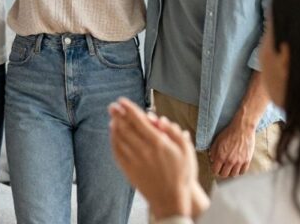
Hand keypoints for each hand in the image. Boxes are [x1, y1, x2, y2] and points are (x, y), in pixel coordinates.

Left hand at [109, 97, 198, 218]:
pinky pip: (117, 151)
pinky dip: (113, 140)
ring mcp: (134, 160)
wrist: (171, 199)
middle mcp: (144, 150)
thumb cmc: (182, 174)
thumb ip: (175, 132)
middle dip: (118, 114)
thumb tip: (161, 119)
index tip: (121, 101)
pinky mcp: (128, 169)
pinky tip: (113, 134)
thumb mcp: (187, 151)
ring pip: (119, 138)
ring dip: (114, 125)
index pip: (139, 120)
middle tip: (112, 106)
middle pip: (126, 127)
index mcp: (158, 143)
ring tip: (113, 117)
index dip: (129, 109)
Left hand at [209, 117, 256, 177]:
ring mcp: (239, 162)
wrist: (242, 129)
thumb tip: (211, 160)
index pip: (215, 170)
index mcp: (221, 156)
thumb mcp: (217, 141)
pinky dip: (239, 171)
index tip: (215, 168)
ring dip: (230, 172)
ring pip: (233, 175)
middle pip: (224, 174)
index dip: (214, 170)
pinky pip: (243, 172)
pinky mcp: (247, 160)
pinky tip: (237, 167)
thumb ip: (213, 151)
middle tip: (222, 168)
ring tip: (230, 168)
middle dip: (222, 172)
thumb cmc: (228, 133)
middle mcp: (230, 161)